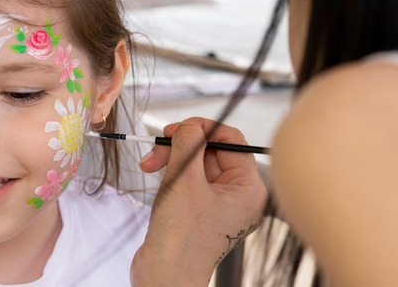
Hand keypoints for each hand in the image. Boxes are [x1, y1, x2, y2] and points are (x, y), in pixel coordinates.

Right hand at [131, 117, 267, 285]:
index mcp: (248, 189)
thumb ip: (189, 144)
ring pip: (196, 165)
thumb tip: (189, 126)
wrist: (164, 276)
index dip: (204, 128)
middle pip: (211, 151)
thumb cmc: (181, 238)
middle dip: (181, 145)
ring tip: (149, 165)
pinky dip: (171, 174)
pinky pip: (189, 181)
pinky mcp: (200, 212)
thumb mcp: (184, 180)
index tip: (180, 127)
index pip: (232, 140)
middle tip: (159, 145)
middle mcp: (238, 196)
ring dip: (172, 159)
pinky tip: (156, 177)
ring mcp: (219, 205)